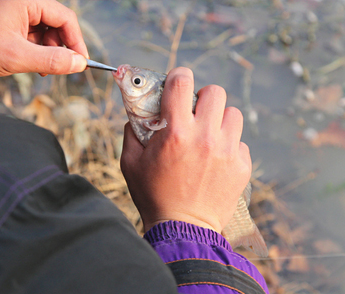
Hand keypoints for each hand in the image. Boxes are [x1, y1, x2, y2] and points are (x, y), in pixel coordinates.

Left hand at [0, 0, 88, 76]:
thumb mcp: (17, 56)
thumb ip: (52, 60)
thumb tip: (79, 64)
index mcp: (25, 0)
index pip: (65, 18)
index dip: (76, 42)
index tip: (81, 63)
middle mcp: (22, 1)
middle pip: (57, 24)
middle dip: (61, 48)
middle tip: (61, 68)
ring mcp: (14, 11)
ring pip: (45, 31)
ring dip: (49, 51)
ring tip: (43, 69)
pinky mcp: (8, 21)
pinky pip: (32, 35)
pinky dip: (37, 50)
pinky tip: (33, 63)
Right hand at [121, 67, 251, 232]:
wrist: (182, 229)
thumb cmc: (153, 195)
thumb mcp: (131, 162)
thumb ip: (132, 132)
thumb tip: (137, 114)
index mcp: (175, 132)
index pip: (182, 82)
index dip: (179, 76)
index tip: (178, 82)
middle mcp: (205, 137)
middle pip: (215, 92)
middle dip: (203, 98)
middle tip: (195, 113)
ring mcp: (227, 151)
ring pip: (233, 114)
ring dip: (219, 119)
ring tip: (209, 135)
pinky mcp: (241, 166)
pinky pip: (240, 141)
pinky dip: (229, 144)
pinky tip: (216, 159)